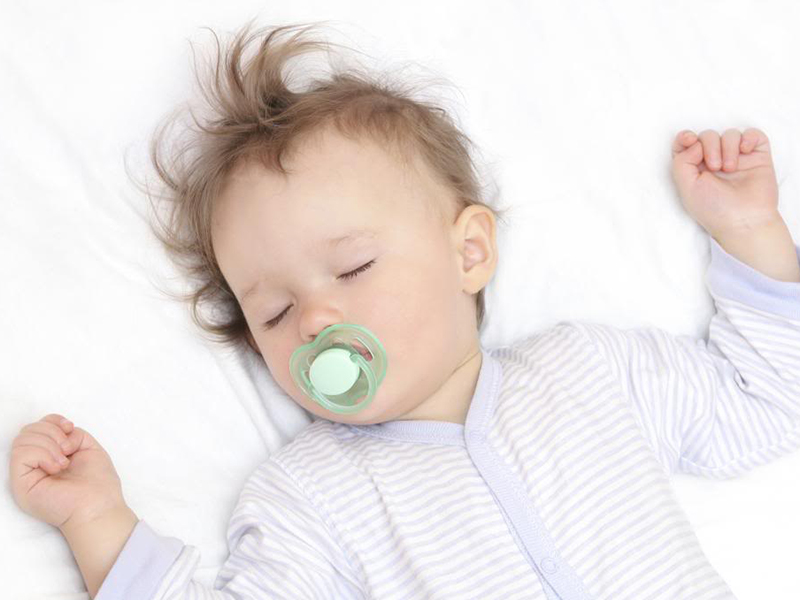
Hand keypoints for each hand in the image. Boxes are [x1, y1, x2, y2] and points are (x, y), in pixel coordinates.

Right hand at [9, 414, 127, 529]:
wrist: (98, 507)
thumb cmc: (98, 483)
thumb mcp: (88, 447)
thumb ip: (71, 434)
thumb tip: (60, 431)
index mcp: (49, 456)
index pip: (37, 427)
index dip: (52, 421)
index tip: (70, 428)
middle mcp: (35, 465)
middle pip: (28, 430)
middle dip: (51, 431)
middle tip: (68, 449)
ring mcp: (26, 475)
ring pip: (22, 440)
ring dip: (49, 444)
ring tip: (64, 462)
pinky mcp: (21, 484)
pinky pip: (21, 454)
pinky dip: (42, 454)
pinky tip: (56, 467)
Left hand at [670, 127, 779, 236]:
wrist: (744, 220)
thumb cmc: (714, 209)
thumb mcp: (686, 187)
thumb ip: (681, 161)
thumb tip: (696, 143)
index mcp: (695, 168)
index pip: (686, 143)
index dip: (685, 137)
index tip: (689, 140)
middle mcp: (715, 161)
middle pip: (708, 136)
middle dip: (709, 146)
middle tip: (715, 168)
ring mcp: (737, 158)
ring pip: (729, 134)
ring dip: (728, 147)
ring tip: (730, 169)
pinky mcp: (757, 156)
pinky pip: (753, 134)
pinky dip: (748, 138)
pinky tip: (745, 151)